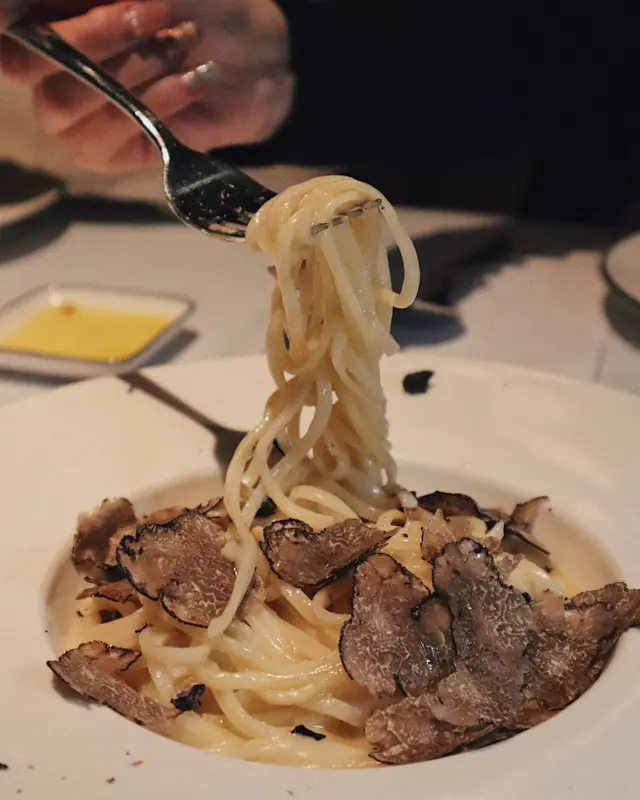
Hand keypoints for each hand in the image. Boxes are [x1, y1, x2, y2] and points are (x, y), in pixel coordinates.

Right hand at [0, 0, 292, 172]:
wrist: (255, 55)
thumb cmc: (202, 2)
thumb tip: (30, 3)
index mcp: (44, 19)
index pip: (5, 22)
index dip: (6, 15)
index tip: (13, 12)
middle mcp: (46, 68)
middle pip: (33, 63)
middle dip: (96, 36)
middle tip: (154, 12)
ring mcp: (72, 117)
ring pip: (69, 104)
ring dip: (133, 71)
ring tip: (183, 44)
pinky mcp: (108, 153)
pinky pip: (112, 135)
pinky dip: (156, 104)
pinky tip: (193, 82)